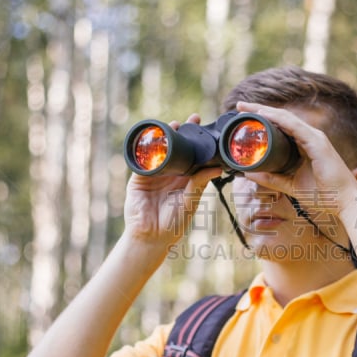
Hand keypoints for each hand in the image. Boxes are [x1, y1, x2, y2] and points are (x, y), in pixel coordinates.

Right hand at [123, 114, 221, 243]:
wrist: (151, 236)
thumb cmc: (174, 223)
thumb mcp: (190, 201)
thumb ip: (199, 183)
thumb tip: (217, 168)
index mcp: (186, 178)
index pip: (193, 154)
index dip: (198, 141)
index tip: (204, 127)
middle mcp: (171, 173)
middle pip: (177, 147)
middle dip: (183, 133)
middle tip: (191, 120)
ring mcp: (155, 173)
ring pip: (160, 150)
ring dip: (166, 137)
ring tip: (174, 125)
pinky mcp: (139, 177)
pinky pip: (143, 160)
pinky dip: (147, 149)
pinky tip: (153, 139)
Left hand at [233, 102, 356, 214]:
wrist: (344, 202)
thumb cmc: (324, 195)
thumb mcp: (291, 185)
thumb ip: (272, 179)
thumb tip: (249, 173)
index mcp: (306, 145)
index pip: (281, 126)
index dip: (264, 119)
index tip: (244, 117)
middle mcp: (311, 137)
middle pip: (281, 118)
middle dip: (260, 110)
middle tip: (239, 107)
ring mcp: (315, 138)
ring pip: (286, 118)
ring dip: (266, 111)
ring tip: (247, 108)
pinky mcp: (318, 143)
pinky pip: (295, 127)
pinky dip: (279, 119)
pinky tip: (264, 115)